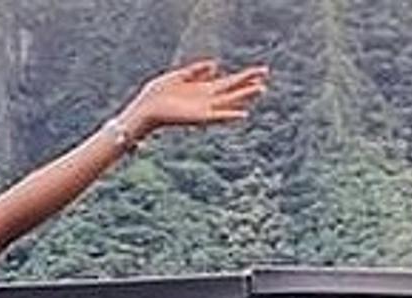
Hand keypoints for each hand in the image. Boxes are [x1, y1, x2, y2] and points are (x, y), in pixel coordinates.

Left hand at [120, 59, 268, 136]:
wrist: (145, 110)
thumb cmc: (157, 94)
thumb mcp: (178, 76)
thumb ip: (196, 71)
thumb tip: (215, 65)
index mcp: (202, 90)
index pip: (228, 82)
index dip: (244, 77)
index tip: (260, 71)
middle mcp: (206, 100)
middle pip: (233, 91)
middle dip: (249, 84)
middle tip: (266, 77)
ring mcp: (204, 109)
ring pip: (230, 102)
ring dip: (245, 96)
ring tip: (261, 89)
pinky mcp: (199, 118)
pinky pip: (218, 117)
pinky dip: (230, 115)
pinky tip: (243, 114)